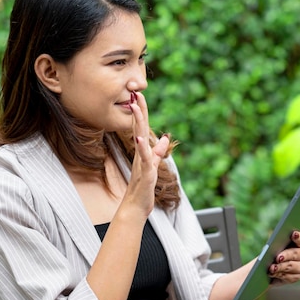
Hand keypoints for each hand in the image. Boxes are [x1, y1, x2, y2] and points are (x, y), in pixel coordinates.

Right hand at [124, 91, 168, 214]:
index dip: (141, 111)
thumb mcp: (153, 166)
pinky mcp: (144, 173)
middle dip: (138, 110)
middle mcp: (139, 154)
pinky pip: (143, 159)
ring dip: (137, 122)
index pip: (141, 127)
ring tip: (134, 107)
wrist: (135, 207)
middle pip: (138, 127)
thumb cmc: (143, 187)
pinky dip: (142, 148)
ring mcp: (140, 162)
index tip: (139, 95)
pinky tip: (139, 139)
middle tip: (134, 92)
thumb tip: (165, 139)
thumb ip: (158, 152)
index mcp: (142, 151)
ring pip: (139, 138)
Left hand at [268, 231, 299, 285]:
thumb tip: (270, 247)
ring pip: (291, 266)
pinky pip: (288, 277)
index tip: (293, 234)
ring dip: (280, 267)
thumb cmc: (278, 249)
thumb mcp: (278, 244)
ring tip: (272, 268)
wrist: (278, 265)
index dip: (298, 236)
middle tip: (278, 258)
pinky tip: (272, 273)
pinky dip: (279, 275)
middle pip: (295, 253)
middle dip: (286, 255)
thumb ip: (277, 242)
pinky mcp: (298, 277)